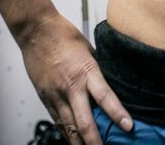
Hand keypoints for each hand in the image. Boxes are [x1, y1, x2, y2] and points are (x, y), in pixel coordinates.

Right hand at [18, 14, 131, 143]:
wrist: (36, 32)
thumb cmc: (64, 37)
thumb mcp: (90, 52)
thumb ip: (99, 71)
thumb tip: (111, 84)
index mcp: (86, 72)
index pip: (105, 97)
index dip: (118, 114)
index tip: (128, 127)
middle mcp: (70, 87)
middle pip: (84, 121)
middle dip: (95, 141)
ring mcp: (55, 95)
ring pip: (69, 127)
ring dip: (79, 143)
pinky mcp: (45, 99)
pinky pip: (57, 121)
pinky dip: (66, 133)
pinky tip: (74, 141)